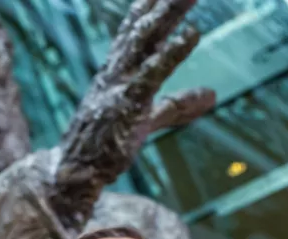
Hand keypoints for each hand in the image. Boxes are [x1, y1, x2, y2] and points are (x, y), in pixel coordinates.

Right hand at [57, 0, 215, 187]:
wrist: (74, 172)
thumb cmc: (105, 144)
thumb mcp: (146, 119)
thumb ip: (179, 105)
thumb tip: (212, 95)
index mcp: (115, 72)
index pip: (131, 31)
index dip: (146, 7)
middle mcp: (116, 72)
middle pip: (142, 28)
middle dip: (163, 3)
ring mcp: (120, 86)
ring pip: (147, 41)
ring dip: (169, 15)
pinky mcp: (128, 104)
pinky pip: (153, 73)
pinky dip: (172, 52)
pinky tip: (191, 34)